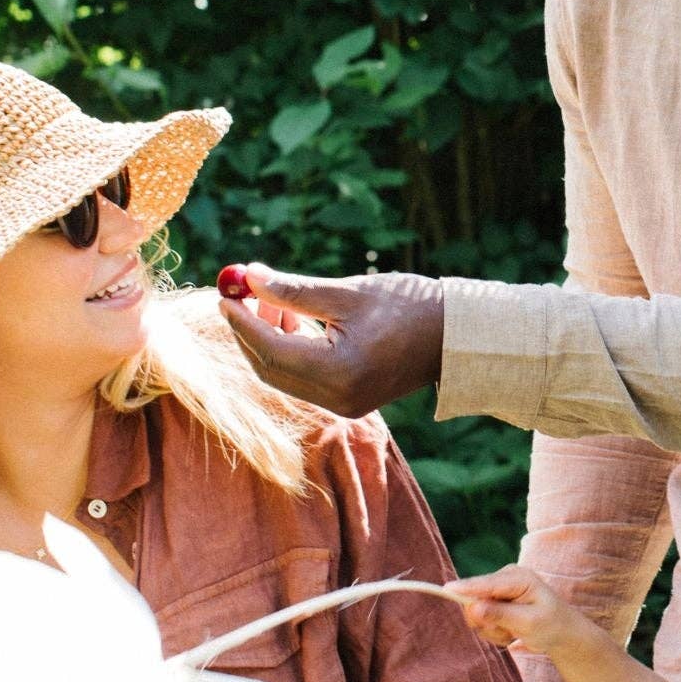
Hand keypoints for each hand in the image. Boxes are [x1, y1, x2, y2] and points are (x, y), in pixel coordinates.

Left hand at [217, 262, 444, 417]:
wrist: (454, 336)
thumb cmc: (408, 306)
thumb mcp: (347, 292)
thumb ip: (293, 290)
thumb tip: (248, 276)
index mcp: (338, 372)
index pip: (268, 350)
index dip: (241, 321)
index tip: (226, 291)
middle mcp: (337, 398)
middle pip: (269, 369)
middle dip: (248, 332)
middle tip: (242, 294)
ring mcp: (343, 405)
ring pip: (283, 377)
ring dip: (268, 340)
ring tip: (273, 301)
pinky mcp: (349, 402)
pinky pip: (303, 380)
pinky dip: (289, 352)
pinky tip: (294, 321)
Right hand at [446, 567, 581, 655]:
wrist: (561, 633)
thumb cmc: (551, 625)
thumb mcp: (529, 622)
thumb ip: (500, 615)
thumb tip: (473, 608)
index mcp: (517, 578)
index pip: (486, 584)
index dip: (466, 588)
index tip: (447, 589)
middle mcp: (504, 579)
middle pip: (475, 599)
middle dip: (488, 622)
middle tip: (507, 633)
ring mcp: (497, 591)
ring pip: (475, 614)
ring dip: (492, 630)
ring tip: (513, 632)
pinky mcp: (493, 602)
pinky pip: (480, 621)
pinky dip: (493, 632)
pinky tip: (510, 632)